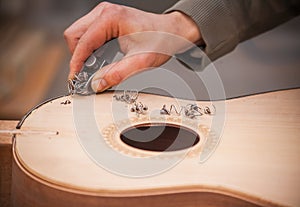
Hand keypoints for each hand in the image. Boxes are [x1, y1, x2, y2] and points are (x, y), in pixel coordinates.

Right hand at [64, 2, 201, 91]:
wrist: (172, 32)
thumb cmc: (161, 40)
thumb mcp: (141, 61)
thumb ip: (118, 73)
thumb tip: (97, 84)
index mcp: (111, 18)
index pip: (82, 42)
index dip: (76, 63)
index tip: (75, 79)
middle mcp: (104, 12)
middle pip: (74, 35)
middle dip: (77, 57)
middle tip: (86, 74)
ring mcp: (104, 15)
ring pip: (78, 35)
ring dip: (82, 53)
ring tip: (95, 68)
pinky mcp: (106, 21)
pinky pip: (88, 35)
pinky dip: (89, 50)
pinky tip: (99, 60)